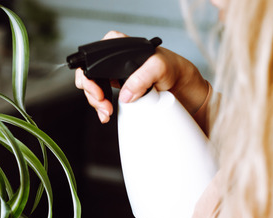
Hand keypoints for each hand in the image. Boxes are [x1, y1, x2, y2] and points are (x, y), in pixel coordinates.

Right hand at [74, 31, 209, 123]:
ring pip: (93, 88)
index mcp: (120, 47)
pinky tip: (106, 114)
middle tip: (101, 103)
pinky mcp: (119, 90)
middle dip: (91, 92)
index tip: (97, 89)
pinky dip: (101, 108)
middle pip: (89, 74)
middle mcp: (115, 60)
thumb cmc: (173, 69)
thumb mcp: (160, 67)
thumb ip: (143, 77)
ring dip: (96, 103)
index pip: (94, 55)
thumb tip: (125, 94)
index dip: (89, 73)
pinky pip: (102, 98)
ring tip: (106, 112)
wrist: (182, 88)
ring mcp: (115, 76)